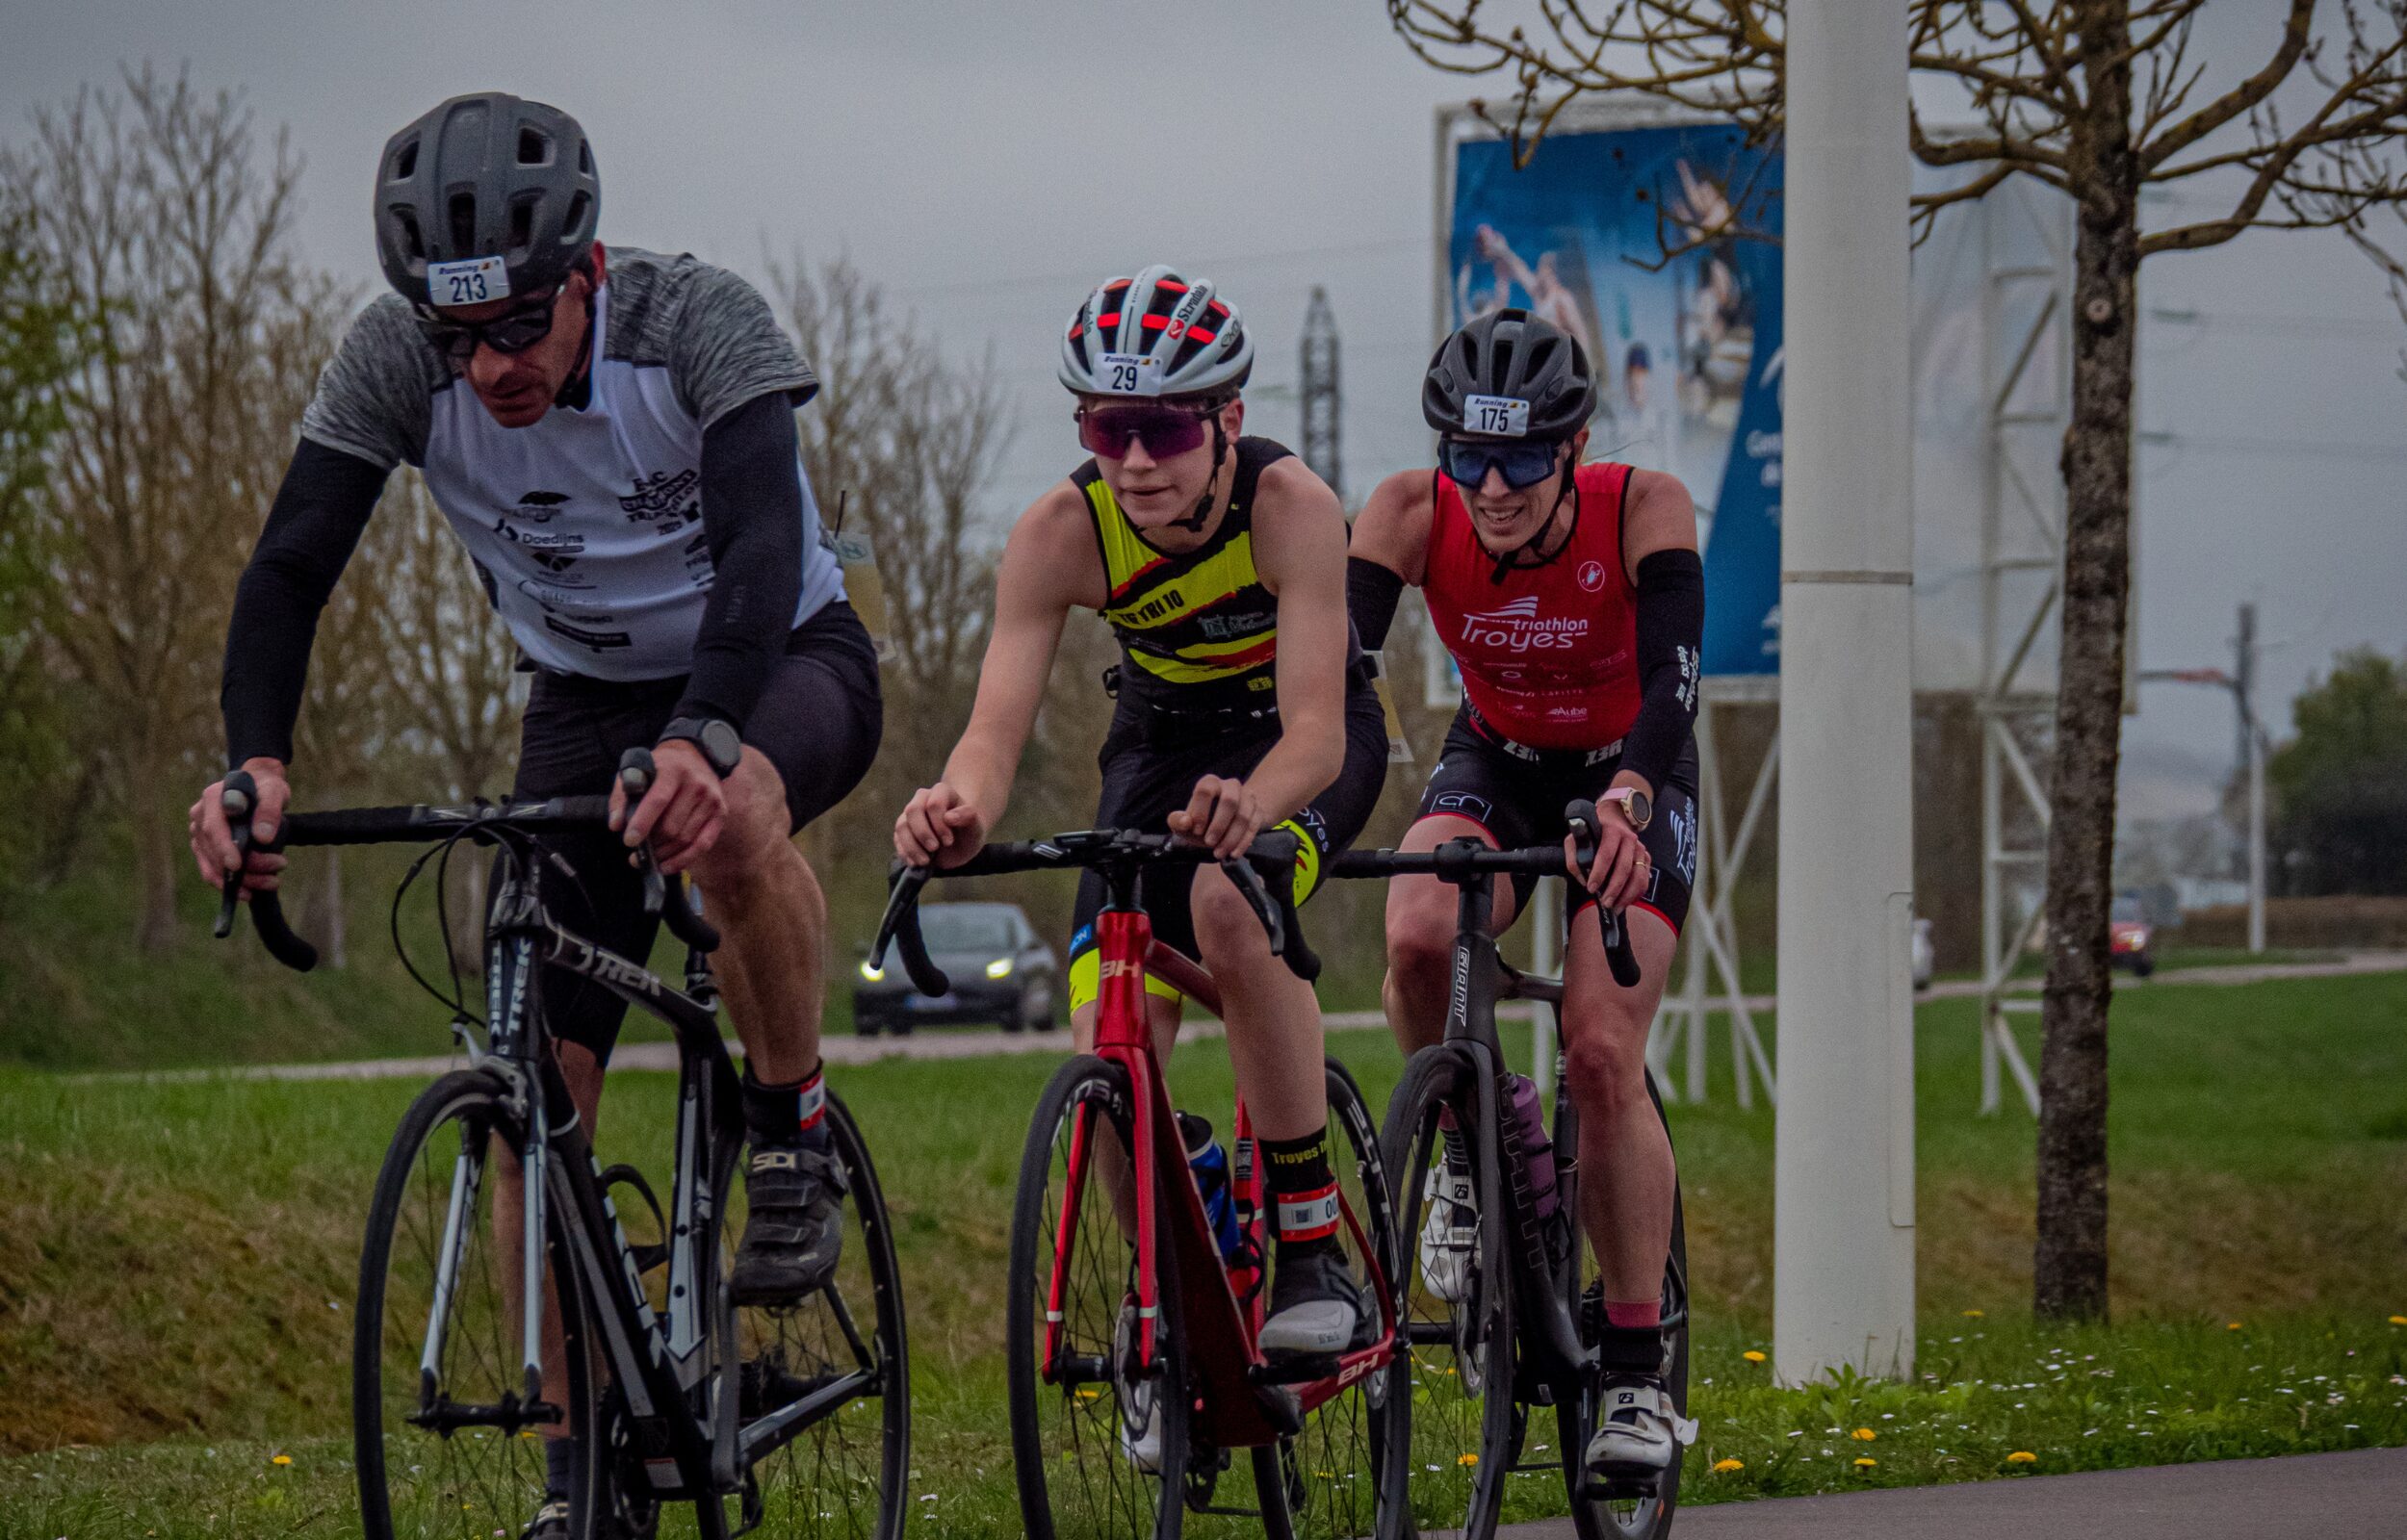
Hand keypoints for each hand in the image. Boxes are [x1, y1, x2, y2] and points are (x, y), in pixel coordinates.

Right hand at [189, 758, 290, 898]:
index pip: (214, 828)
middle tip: (275, 874)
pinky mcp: (204, 847)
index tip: (238, 865)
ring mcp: (198, 833)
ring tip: (271, 882)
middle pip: (215, 850)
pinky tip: (248, 892)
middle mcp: (199, 816)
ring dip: (240, 880)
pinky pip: (210, 869)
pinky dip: (228, 884)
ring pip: (212, 865)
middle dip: (245, 868)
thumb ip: (269, 810)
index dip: (225, 848)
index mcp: (213, 799)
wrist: (258, 785)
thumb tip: (262, 838)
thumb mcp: (275, 791)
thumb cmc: (266, 787)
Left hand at [612, 738, 725, 875]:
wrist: (694, 757)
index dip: (642, 823)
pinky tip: (666, 866)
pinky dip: (683, 860)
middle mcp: (696, 784)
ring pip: (685, 839)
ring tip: (649, 858)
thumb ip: (622, 797)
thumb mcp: (636, 771)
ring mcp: (712, 800)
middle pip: (672, 826)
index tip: (629, 841)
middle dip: (652, 844)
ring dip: (664, 854)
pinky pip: (702, 844)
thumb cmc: (659, 768)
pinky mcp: (720, 814)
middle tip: (636, 852)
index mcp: (673, 770)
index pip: (658, 800)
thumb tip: (616, 825)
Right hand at [895, 782, 987, 868]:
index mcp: (942, 792)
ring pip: (902, 825)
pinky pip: (897, 839)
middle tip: (934, 849)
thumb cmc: (968, 833)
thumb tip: (949, 817)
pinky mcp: (903, 830)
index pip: (934, 804)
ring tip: (925, 862)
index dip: (939, 824)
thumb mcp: (976, 828)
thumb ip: (968, 817)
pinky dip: (905, 853)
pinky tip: (916, 863)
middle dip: (922, 833)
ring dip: (912, 846)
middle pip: (913, 810)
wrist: (959, 844)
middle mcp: (922, 799)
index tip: (949, 841)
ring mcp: (910, 814)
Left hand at [1168, 774, 1266, 860]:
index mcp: (1210, 783)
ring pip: (1243, 816)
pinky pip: (1253, 826)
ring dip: (1231, 838)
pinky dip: (1243, 842)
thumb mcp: (1186, 821)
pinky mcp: (1257, 812)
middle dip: (1219, 825)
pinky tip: (1234, 853)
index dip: (1200, 811)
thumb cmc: (1203, 819)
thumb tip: (1186, 822)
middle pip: (1230, 801)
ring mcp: (1247, 797)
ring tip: (1220, 853)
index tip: (1197, 830)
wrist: (1228, 821)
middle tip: (1209, 843)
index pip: (1205, 790)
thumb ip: (1178, 821)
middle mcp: (1231, 785)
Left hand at [1565, 809, 1650, 911]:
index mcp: (1612, 831)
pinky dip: (1637, 893)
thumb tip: (1582, 878)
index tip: (1591, 888)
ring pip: (1639, 876)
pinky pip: (1645, 879)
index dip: (1599, 873)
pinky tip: (1626, 901)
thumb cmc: (1594, 831)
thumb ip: (1574, 857)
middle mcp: (1629, 839)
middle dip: (1614, 889)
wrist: (1615, 818)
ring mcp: (1640, 849)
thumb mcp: (1577, 838)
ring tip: (1616, 907)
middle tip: (1605, 903)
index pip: (1606, 854)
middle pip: (1625, 868)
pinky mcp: (1646, 858)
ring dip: (1628, 895)